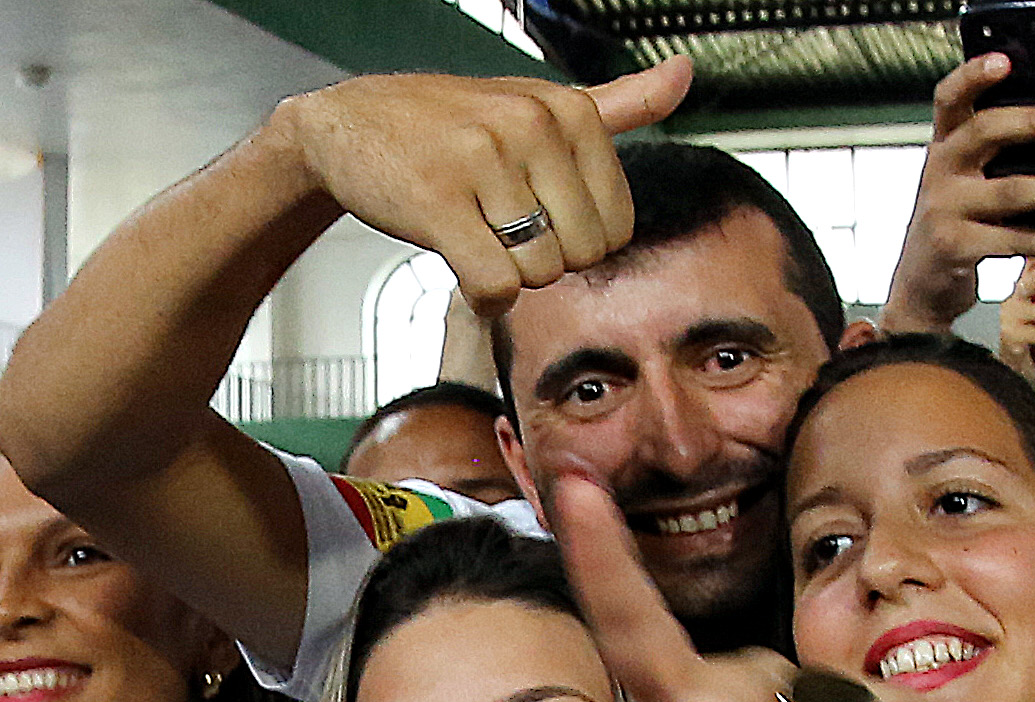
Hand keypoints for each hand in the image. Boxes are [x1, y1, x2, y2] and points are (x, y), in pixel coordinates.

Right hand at [272, 61, 695, 313]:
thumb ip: (617, 103)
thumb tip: (685, 74)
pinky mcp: (438, 203)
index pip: (617, 226)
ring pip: (537, 274)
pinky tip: (460, 260)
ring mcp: (483, 161)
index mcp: (567, 108)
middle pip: (581, 255)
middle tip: (502, 226)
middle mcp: (530, 125)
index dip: (577, 239)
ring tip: (475, 232)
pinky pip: (494, 285)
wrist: (349, 124)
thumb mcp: (540, 103)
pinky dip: (480, 294)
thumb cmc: (453, 123)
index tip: (537, 212)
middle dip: (544, 259)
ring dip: (506, 273)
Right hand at [887, 51, 1034, 331]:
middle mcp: (938, 172)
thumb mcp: (964, 182)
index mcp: (943, 147)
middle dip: (1032, 124)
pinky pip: (1013, 240)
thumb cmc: (955, 223)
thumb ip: (995, 157)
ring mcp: (943, 210)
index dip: (973, 76)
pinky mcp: (955, 247)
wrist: (921, 285)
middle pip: (984, 132)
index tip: (1004, 62)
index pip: (950, 99)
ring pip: (1009, 192)